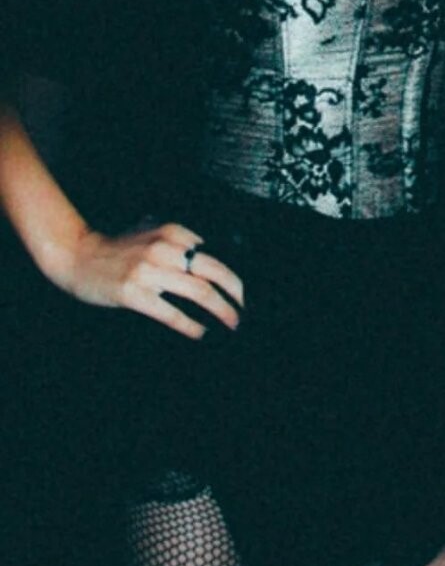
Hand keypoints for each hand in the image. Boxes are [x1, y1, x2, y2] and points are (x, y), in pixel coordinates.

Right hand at [62, 220, 243, 338]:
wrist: (79, 257)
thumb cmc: (117, 249)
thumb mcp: (151, 233)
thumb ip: (180, 242)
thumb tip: (215, 259)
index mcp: (171, 232)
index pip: (214, 255)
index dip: (233, 277)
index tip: (242, 294)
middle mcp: (163, 248)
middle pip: (214, 273)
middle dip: (236, 295)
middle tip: (245, 311)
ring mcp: (148, 271)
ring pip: (200, 292)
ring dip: (222, 312)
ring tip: (232, 324)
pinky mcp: (134, 293)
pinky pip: (172, 313)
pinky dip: (192, 326)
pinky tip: (201, 333)